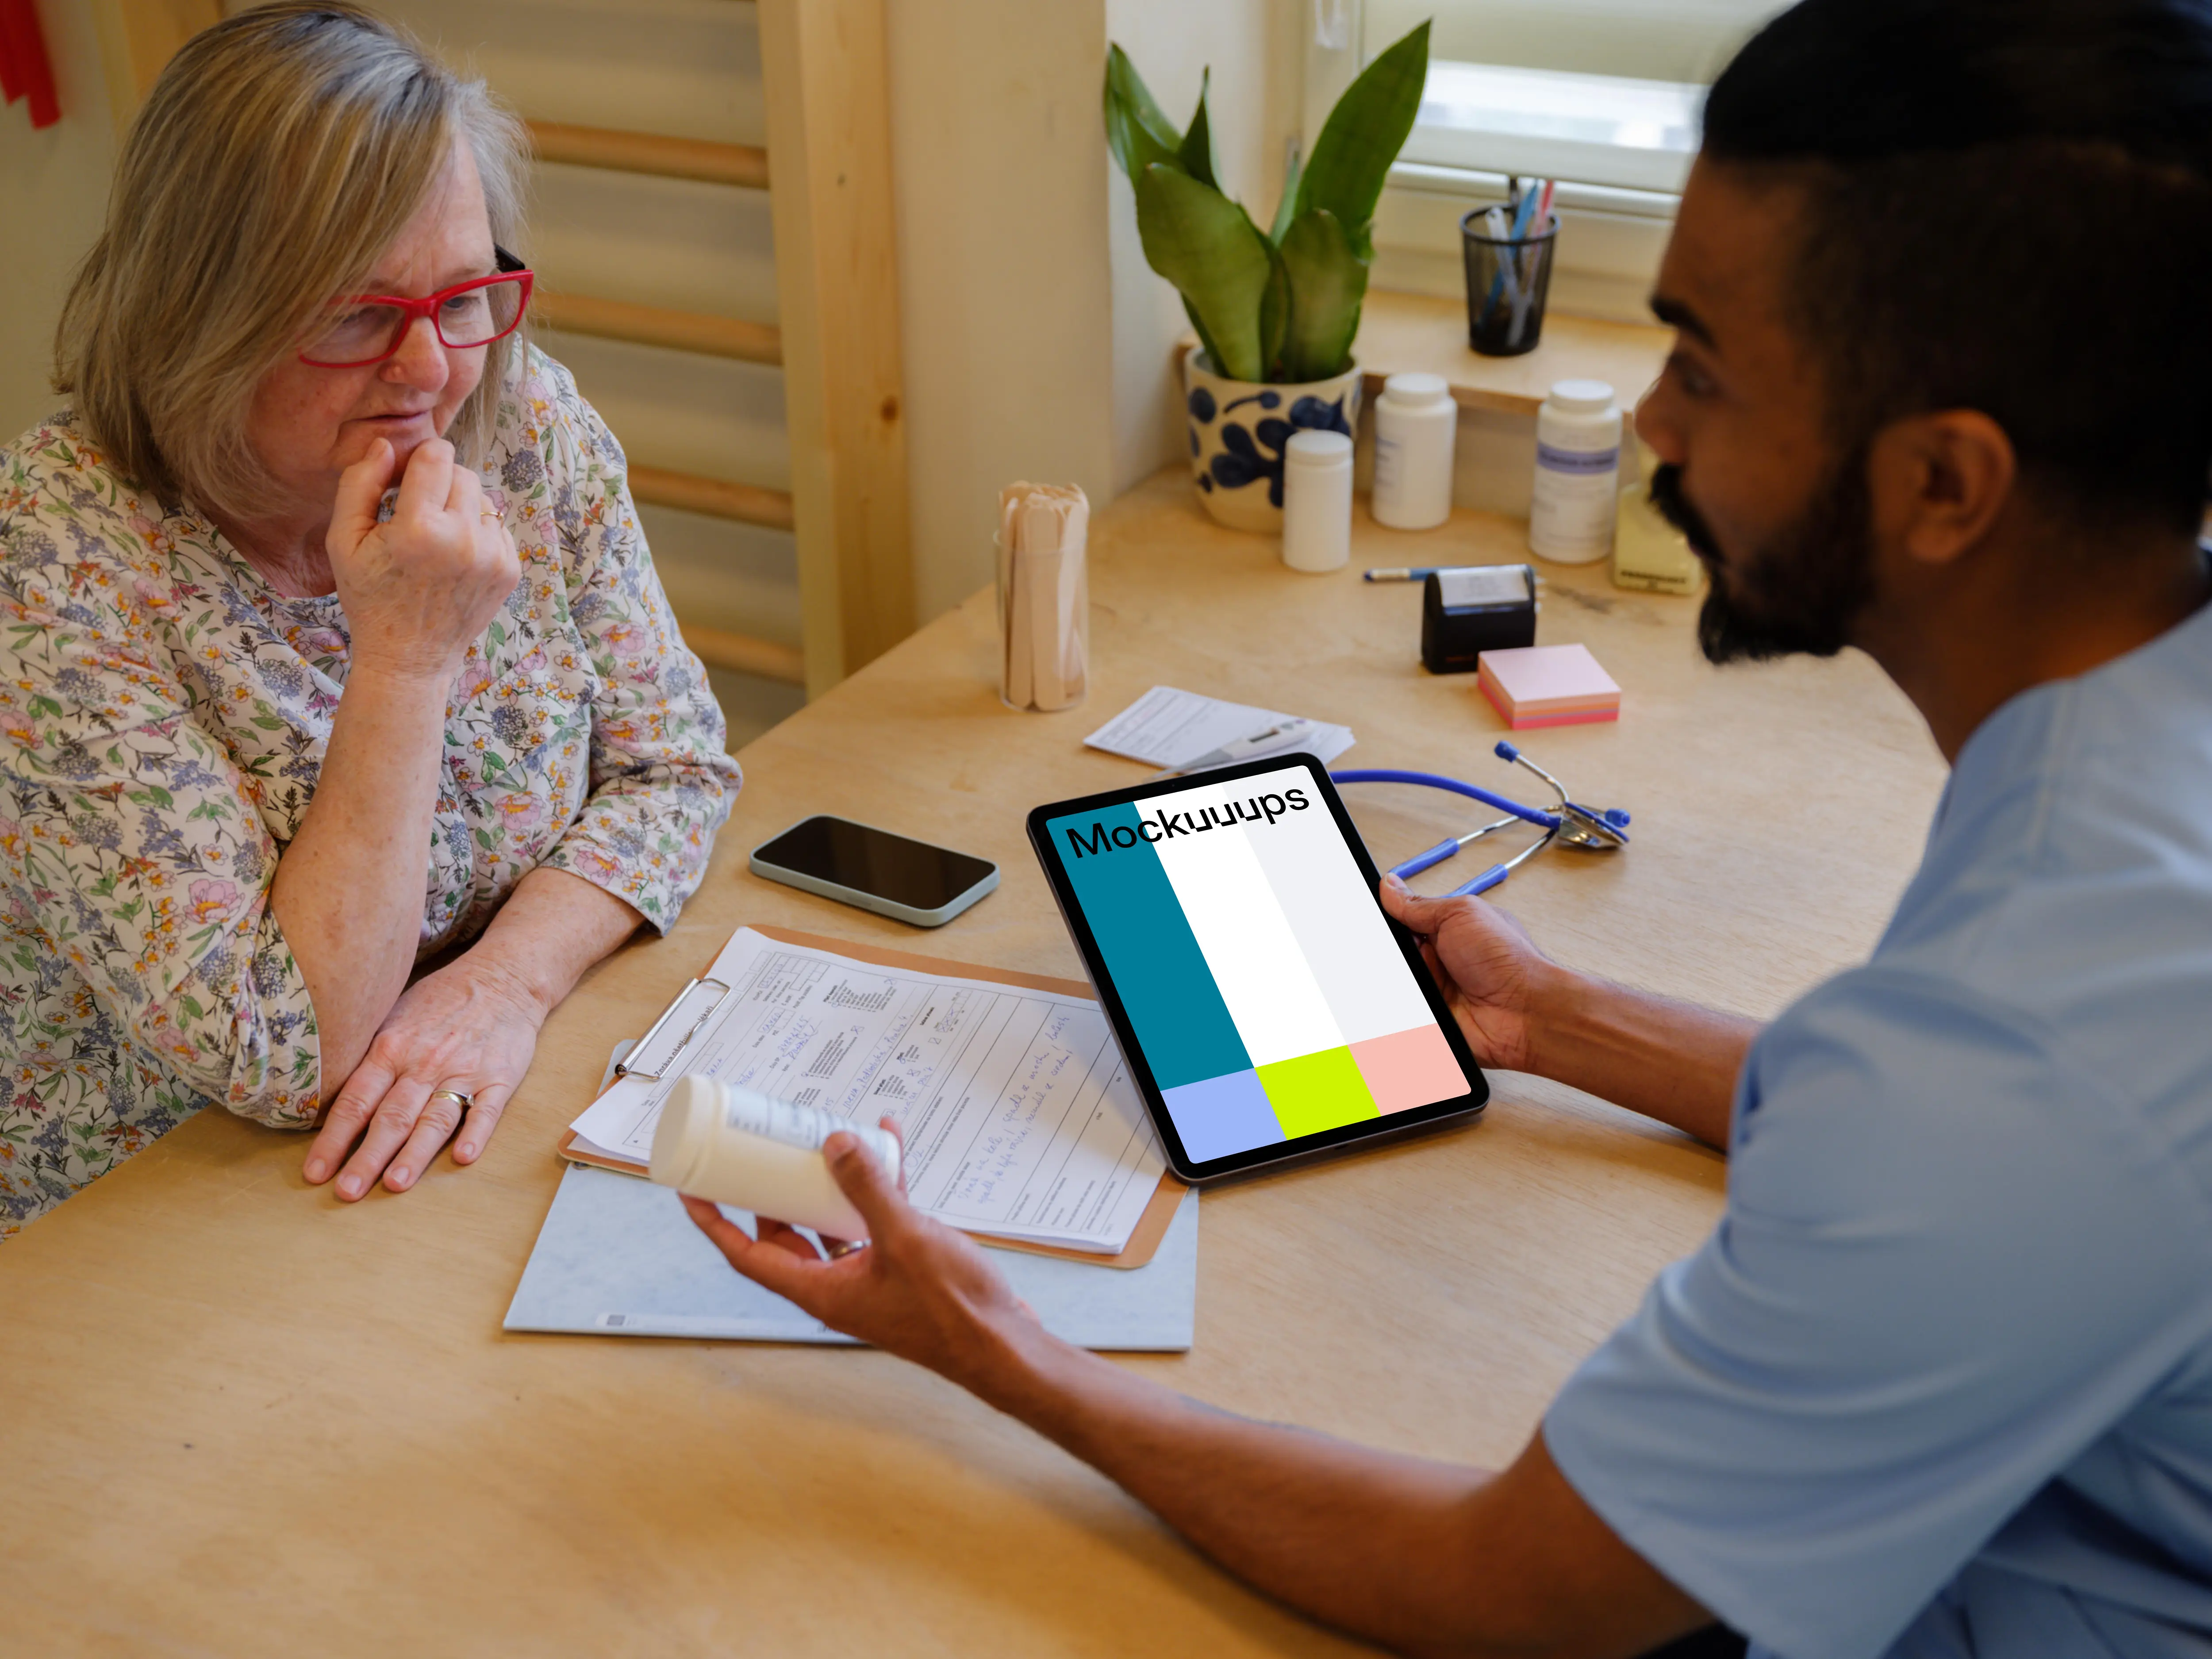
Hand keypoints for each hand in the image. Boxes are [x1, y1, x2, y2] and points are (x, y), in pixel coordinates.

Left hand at [302, 953, 546, 1199]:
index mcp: (392, 1047)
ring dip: (415, 1153)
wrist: (503, 977)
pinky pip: (487, 1109)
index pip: (356, 1100)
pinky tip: (464, 1156)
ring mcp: (464, 1070)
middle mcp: (424, 1062)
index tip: (316, 1172)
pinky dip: (476, 1133)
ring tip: (395, 1184)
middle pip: (391, 1117)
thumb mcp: (395, 1016)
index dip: (334, 1138)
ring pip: (434, 1118)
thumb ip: (370, 1056)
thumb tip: (330, 1097)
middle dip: (367, 1157)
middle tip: (347, 1192)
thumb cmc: (441, 1000)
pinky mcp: (500, 1077)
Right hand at [326, 436, 519, 677]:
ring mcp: (492, 556)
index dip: (419, 459)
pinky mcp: (510, 570)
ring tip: (435, 538)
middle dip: (440, 483)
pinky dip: (476, 533)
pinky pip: (496, 527)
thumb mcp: (344, 541)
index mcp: (419, 528)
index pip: (437, 455)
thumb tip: (385, 445)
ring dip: (460, 508)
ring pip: (483, 499)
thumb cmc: (370, 597)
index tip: (406, 479)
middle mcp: (463, 539)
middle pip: (463, 473)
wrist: (409, 658)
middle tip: (417, 511)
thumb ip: (360, 484)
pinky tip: (453, 557)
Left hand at [681, 1121, 1040, 1387]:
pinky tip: (890, 1149)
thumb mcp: (906, 1239)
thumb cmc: (953, 1311)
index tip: (692, 1189)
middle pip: (785, 1235)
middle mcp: (837, 1286)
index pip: (746, 1255)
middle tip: (761, 1151)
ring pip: (830, 1224)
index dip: (715, 1222)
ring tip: (826, 1139)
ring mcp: (869, 1278)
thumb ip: (869, 1190)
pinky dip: (877, 1188)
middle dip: (772, 1191)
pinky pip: (875, 1222)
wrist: (1005, 1345)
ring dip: (827, 1183)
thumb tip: (834, 1145)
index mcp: (821, 1291)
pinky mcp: (901, 1268)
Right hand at [1378, 872, 1557, 1072]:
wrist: (1527, 1011)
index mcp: (1445, 928)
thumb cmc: (1507, 960)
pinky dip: (1395, 1012)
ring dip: (1394, 982)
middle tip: (1394, 955)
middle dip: (1383, 952)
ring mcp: (1433, 990)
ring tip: (1406, 980)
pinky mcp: (1430, 1019)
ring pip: (1393, 983)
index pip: (1399, 920)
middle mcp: (1437, 958)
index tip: (1363, 913)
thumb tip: (1389, 885)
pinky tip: (1402, 1003)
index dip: (1382, 919)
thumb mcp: (1459, 915)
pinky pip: (1400, 1015)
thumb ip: (1418, 904)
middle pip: (1392, 953)